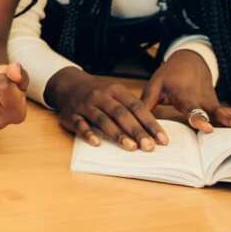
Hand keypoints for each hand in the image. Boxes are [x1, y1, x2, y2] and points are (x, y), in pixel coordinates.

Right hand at [49, 67, 166, 149]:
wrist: (67, 84)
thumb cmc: (98, 94)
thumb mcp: (115, 93)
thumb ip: (130, 109)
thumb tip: (152, 133)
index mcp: (116, 91)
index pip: (136, 107)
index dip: (150, 123)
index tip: (162, 140)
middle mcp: (101, 96)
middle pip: (121, 114)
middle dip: (136, 131)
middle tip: (148, 146)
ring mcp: (85, 105)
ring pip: (102, 119)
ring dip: (117, 134)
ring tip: (130, 147)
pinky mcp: (72, 114)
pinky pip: (80, 124)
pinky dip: (88, 133)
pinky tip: (97, 143)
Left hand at [142, 49, 230, 132]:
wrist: (190, 60)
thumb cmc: (169, 75)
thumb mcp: (154, 84)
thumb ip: (147, 103)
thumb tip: (136, 122)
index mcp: (184, 94)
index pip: (191, 108)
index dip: (198, 118)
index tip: (206, 126)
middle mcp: (201, 100)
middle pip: (214, 112)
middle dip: (225, 120)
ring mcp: (212, 103)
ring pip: (226, 113)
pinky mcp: (218, 107)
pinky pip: (230, 115)